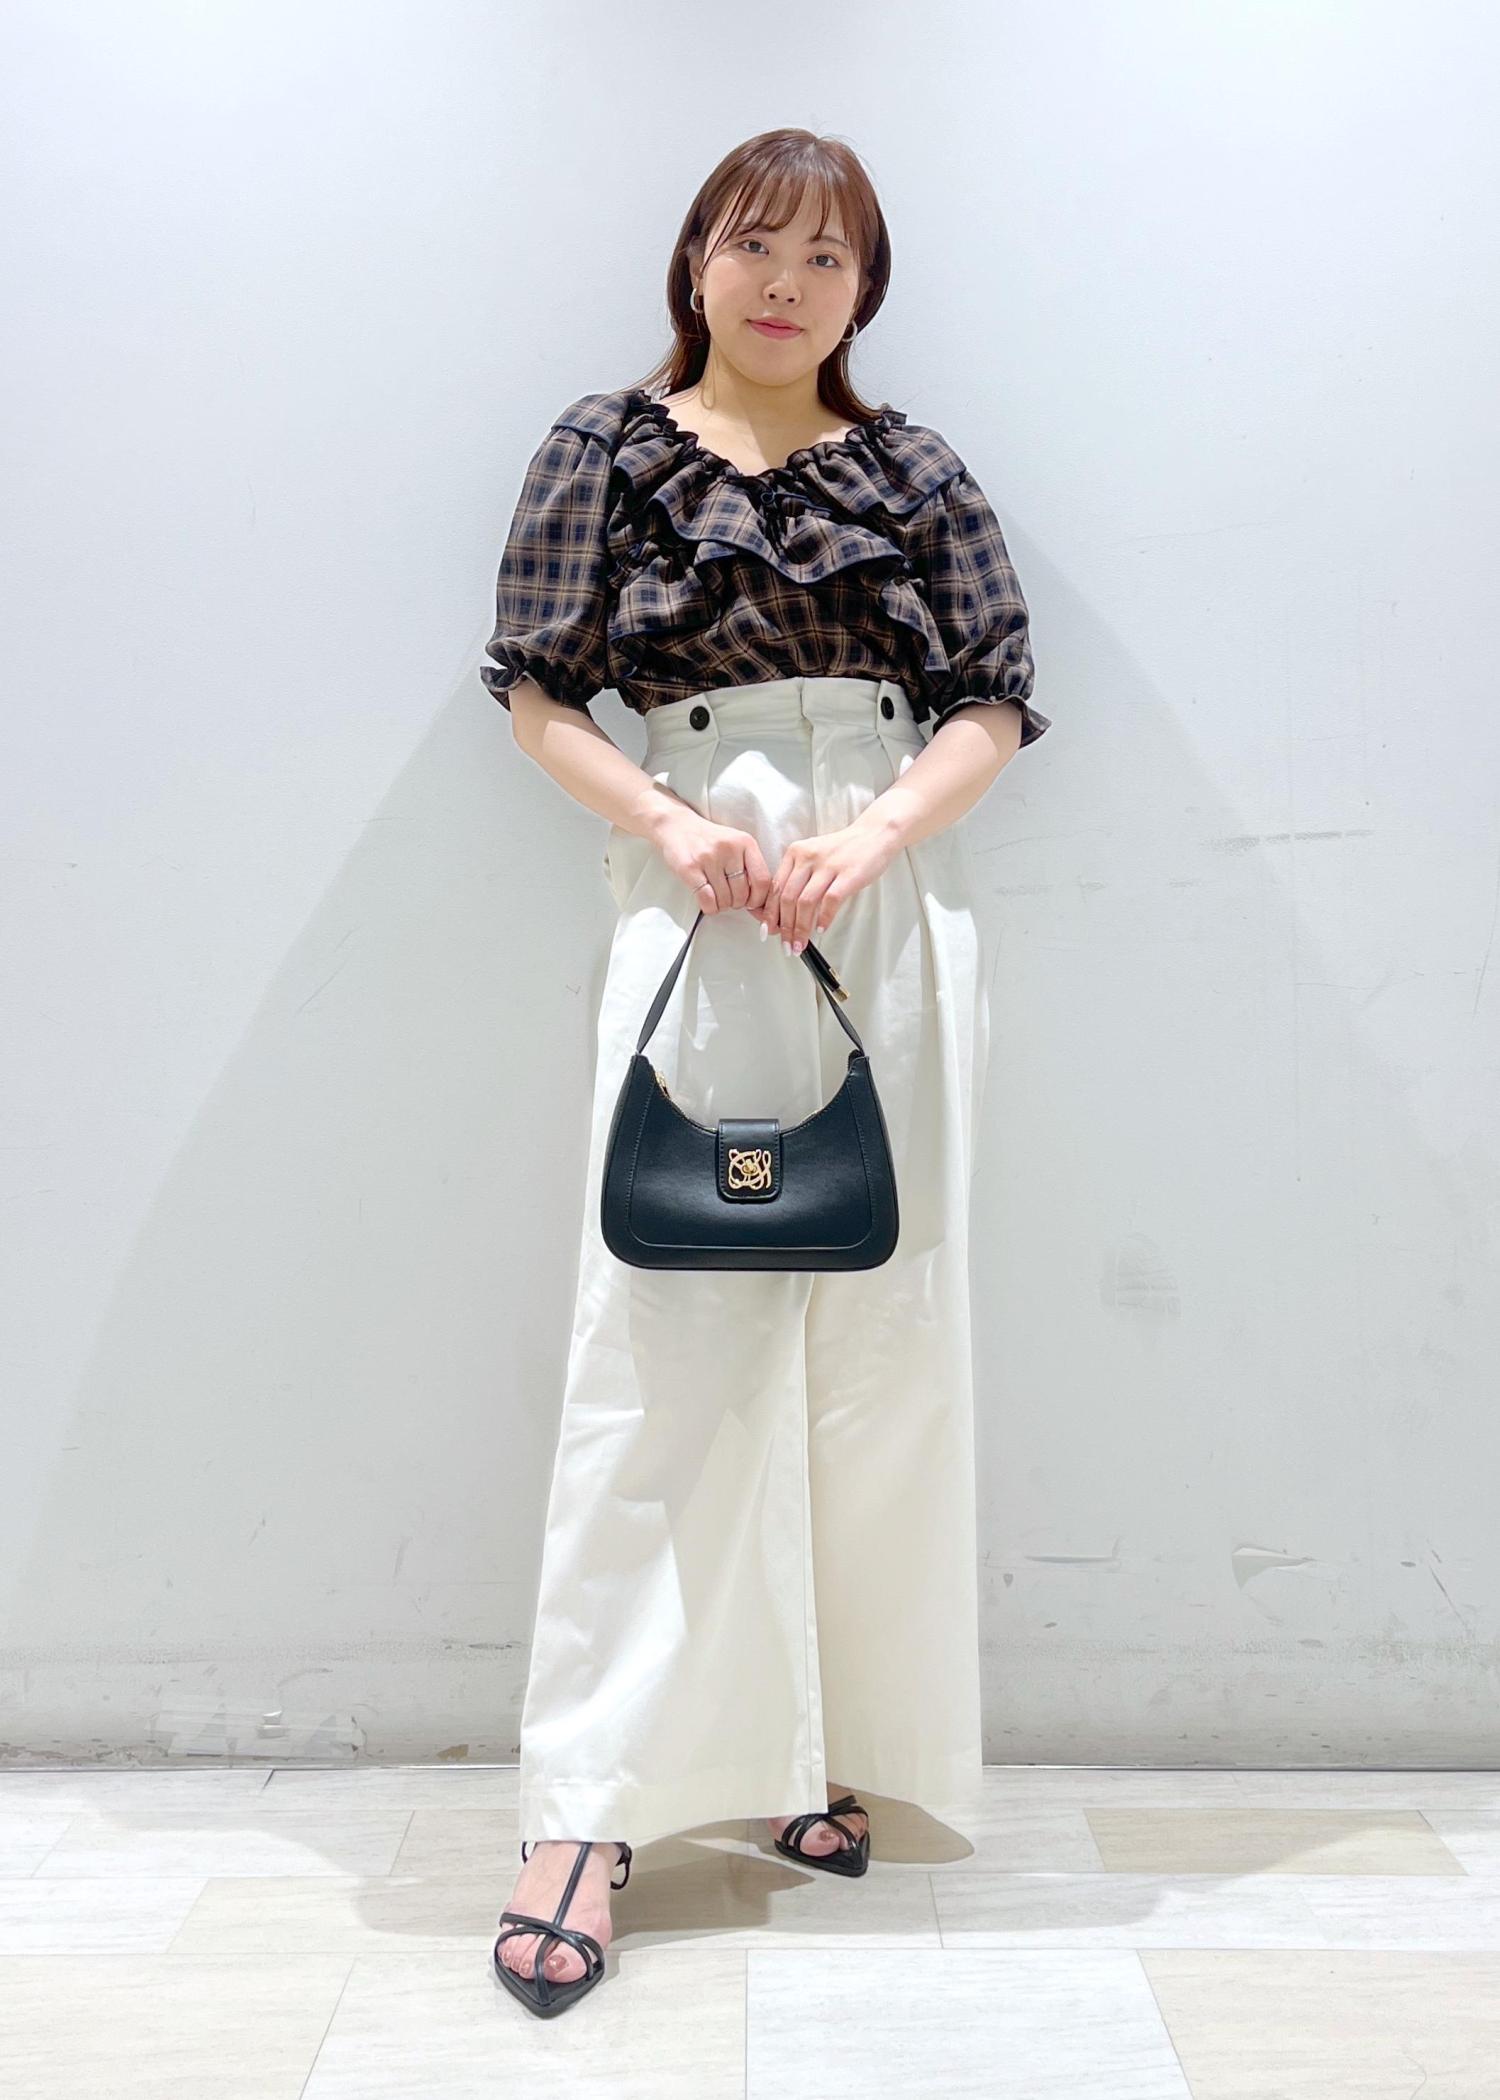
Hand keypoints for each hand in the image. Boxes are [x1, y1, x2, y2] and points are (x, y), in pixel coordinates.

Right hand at [653, 804, 772, 914]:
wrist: (677, 826)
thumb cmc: (709, 841)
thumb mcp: (736, 845)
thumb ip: (750, 866)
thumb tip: (759, 900)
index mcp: (745, 842)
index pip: (763, 880)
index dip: (758, 899)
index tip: (751, 902)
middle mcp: (729, 848)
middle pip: (743, 894)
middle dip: (736, 903)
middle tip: (729, 898)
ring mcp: (708, 857)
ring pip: (725, 900)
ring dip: (721, 905)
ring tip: (716, 896)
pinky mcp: (690, 868)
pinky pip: (707, 900)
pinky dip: (710, 907)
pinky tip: (707, 901)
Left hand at [758, 817, 901, 952]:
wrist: (874, 834)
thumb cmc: (843, 850)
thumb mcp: (814, 856)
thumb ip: (798, 878)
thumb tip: (785, 913)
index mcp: (795, 853)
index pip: (775, 888)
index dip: (769, 914)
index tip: (768, 932)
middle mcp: (807, 857)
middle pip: (787, 898)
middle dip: (784, 927)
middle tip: (786, 946)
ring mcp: (828, 865)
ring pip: (805, 902)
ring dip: (800, 928)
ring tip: (800, 945)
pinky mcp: (848, 874)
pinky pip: (830, 901)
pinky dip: (824, 918)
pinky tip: (821, 930)